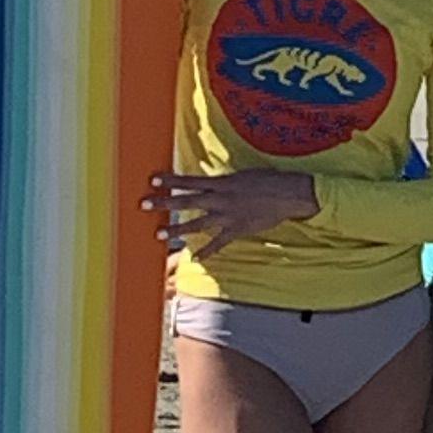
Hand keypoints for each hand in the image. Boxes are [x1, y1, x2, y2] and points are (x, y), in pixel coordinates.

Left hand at [149, 166, 319, 256]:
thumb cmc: (268, 180)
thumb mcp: (243, 175)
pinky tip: (196, 258)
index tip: (153, 180)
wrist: (288, 194)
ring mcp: (228, 216)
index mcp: (222, 183)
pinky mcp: (237, 230)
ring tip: (159, 234)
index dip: (171, 181)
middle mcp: (221, 199)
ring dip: (177, 229)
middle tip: (144, 204)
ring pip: (197, 224)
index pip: (191, 181)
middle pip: (187, 201)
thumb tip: (212, 183)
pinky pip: (219, 242)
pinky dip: (208, 251)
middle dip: (164, 203)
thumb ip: (225, 181)